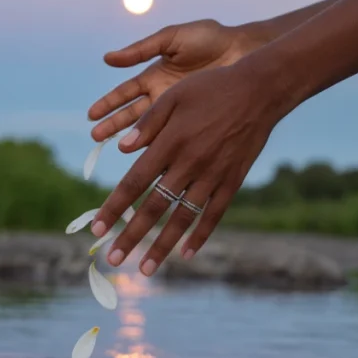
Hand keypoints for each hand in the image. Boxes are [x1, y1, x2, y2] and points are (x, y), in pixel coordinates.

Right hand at [87, 20, 266, 142]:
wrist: (243, 49)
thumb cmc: (209, 39)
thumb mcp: (171, 39)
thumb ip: (141, 50)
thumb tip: (107, 58)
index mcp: (155, 76)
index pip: (125, 93)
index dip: (108, 104)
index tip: (91, 115)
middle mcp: (163, 97)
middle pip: (133, 115)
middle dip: (114, 126)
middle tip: (96, 138)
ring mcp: (180, 111)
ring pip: (151, 129)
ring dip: (134, 139)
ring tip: (117, 149)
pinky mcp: (195, 120)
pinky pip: (175, 135)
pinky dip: (162, 145)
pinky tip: (149, 155)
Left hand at [90, 58, 289, 275]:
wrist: (260, 91)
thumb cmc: (212, 88)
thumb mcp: (175, 96)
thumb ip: (148, 123)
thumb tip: (122, 149)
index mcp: (171, 142)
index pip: (135, 181)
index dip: (115, 205)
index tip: (97, 226)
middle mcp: (190, 163)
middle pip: (155, 207)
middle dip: (132, 235)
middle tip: (114, 259)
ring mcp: (213, 175)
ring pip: (183, 218)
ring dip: (162, 246)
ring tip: (145, 269)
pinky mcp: (233, 180)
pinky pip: (214, 214)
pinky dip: (200, 235)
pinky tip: (186, 253)